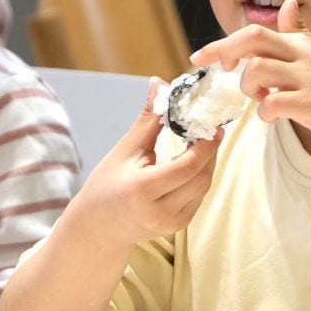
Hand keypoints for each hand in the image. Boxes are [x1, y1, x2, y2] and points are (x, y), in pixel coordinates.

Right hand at [70, 80, 222, 248]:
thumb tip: (158, 83)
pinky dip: (200, 176)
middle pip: (200, 178)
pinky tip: (194, 162)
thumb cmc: (106, 185)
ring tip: (202, 142)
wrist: (97, 227)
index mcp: (142, 190)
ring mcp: (171, 223)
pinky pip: (198, 197)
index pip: (186, 167)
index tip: (213, 126)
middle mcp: (159, 212)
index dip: (205, 145)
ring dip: (207, 163)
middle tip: (210, 129)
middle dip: (209, 152)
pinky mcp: (178, 227)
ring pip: (203, 188)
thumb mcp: (124, 151)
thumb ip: (148, 119)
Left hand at [191, 0, 310, 162]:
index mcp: (301, 44)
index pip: (253, 32)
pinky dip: (264, 113)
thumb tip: (288, 4)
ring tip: (261, 98)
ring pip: (258, 70)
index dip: (221, 43)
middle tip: (221, 72)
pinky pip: (273, 103)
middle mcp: (304, 56)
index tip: (199, 57)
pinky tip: (273, 117)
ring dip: (249, 88)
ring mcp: (309, 79)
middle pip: (253, 38)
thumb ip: (298, 33)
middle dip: (225, 52)